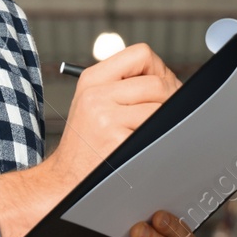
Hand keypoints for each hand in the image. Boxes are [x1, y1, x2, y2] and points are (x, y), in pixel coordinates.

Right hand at [0, 44, 179, 236]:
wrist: (65, 181)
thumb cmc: (87, 143)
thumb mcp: (95, 102)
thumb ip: (125, 84)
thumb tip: (170, 80)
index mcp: (92, 79)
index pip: (141, 54)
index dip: (159, 69)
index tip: (160, 86)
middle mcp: (96, 95)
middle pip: (158, 82)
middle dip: (170, 98)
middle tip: (164, 115)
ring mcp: (106, 118)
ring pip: (161, 107)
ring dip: (165, 121)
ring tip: (149, 133)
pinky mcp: (118, 141)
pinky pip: (157, 131)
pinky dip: (158, 139)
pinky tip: (143, 147)